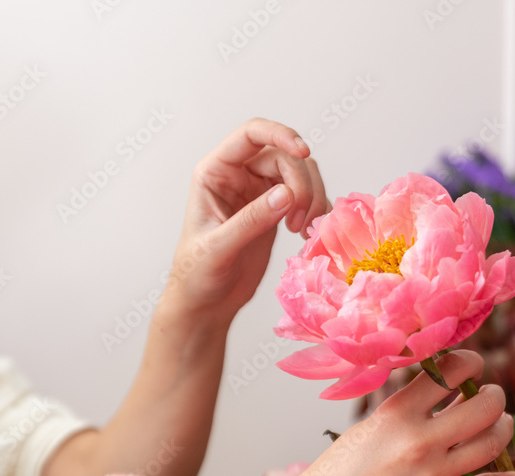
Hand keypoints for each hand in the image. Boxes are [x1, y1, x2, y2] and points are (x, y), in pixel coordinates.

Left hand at [166, 118, 329, 320]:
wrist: (207, 303)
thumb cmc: (198, 275)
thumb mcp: (219, 248)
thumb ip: (251, 220)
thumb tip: (287, 194)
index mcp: (215, 172)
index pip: (251, 134)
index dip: (280, 135)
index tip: (303, 152)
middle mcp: (238, 175)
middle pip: (284, 156)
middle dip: (300, 184)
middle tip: (297, 221)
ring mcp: (259, 191)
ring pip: (300, 173)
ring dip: (311, 197)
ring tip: (302, 229)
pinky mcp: (276, 210)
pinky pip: (306, 195)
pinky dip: (316, 209)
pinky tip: (308, 233)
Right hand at [273, 350, 514, 475]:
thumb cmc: (335, 473)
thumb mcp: (368, 428)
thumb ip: (406, 411)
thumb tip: (444, 392)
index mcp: (397, 413)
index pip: (452, 371)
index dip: (471, 362)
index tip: (474, 366)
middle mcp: (420, 441)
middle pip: (485, 408)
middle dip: (495, 398)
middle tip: (492, 399)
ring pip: (492, 443)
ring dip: (503, 430)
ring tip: (500, 426)